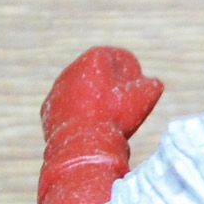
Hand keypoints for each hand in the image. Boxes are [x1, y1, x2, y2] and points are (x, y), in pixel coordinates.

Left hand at [43, 47, 164, 142]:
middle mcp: (72, 68)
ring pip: (82, 92)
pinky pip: (70, 110)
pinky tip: (92, 129)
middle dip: (113, 86)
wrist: (82, 145)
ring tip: (108, 120)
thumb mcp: (143, 99)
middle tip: (126, 105)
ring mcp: (58, 89)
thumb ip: (152, 85)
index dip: (134, 74)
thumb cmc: (115, 118)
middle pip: (99, 74)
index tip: (140, 90)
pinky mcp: (49, 109)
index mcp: (95, 58)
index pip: (121, 58)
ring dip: (95, 102)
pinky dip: (80, 116)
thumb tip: (154, 83)